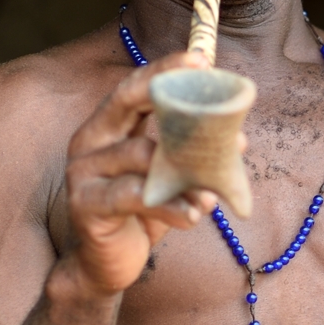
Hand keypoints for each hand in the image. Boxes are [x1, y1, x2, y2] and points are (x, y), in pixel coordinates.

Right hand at [58, 52, 226, 294]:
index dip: (165, 70)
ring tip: (212, 194)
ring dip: (184, 171)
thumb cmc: (142, 213)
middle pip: (125, 101)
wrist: (108, 265)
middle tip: (203, 79)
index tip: (200, 59)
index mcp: (109, 128)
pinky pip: (132, 195)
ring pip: (140, 154)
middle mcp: (90, 142)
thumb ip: (194, 157)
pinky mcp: (86, 205)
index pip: (135, 88)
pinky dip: (169, 204)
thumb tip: (240, 141)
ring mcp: (83, 172)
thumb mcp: (170, 179)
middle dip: (164, 85)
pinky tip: (192, 215)